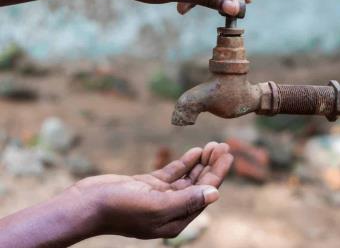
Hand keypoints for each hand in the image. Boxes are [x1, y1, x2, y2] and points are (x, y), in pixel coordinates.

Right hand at [68, 142, 232, 238]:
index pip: (204, 194)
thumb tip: (215, 194)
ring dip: (201, 162)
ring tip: (214, 145)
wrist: (86, 204)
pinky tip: (196, 152)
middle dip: (212, 166)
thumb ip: (187, 200)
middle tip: (224, 145)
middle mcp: (171, 210)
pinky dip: (185, 162)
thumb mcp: (156, 206)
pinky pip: (173, 173)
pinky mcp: (149, 186)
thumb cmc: (119, 209)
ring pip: (188, 178)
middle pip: (199, 185)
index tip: (228, 154)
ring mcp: (160, 197)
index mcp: (176, 220)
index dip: (218, 173)